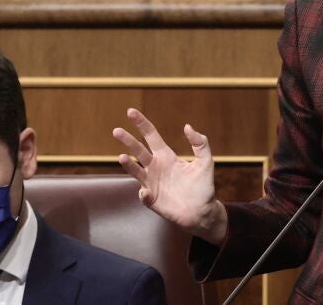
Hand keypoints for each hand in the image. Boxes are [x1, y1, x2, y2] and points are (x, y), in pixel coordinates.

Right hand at [113, 108, 227, 244]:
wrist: (203, 212)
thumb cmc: (203, 186)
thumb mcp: (206, 162)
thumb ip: (200, 143)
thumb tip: (187, 126)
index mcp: (167, 156)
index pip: (151, 136)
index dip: (141, 124)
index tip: (130, 111)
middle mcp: (156, 167)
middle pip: (139, 151)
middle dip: (128, 140)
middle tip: (117, 130)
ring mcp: (152, 183)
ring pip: (136, 171)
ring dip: (128, 165)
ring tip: (121, 157)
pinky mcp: (152, 200)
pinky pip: (144, 196)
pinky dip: (143, 194)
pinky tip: (146, 192)